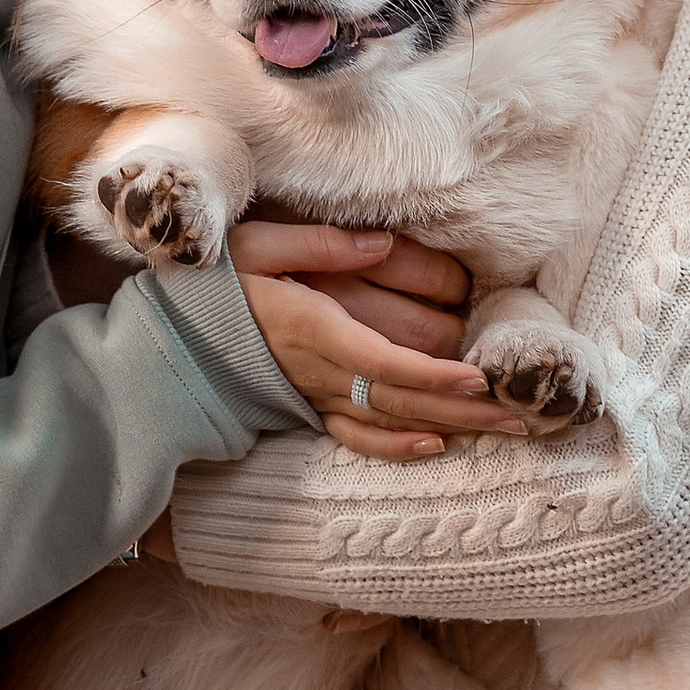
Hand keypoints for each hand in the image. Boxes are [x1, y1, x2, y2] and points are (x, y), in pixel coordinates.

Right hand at [230, 225, 528, 459]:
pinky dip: (396, 447)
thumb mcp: (252, 246)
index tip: (474, 376)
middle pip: (400, 396)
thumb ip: (316, 243)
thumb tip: (379, 242)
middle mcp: (316, 370)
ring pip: (390, 418)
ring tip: (505, 425)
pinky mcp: (308, 409)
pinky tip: (437, 445)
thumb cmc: (214, 285)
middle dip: (463, 407)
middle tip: (521, 409)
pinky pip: (356, 436)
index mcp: (308, 328)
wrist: (168, 340)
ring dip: (450, 426)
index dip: (428, 373)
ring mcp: (314, 395)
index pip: (377, 360)